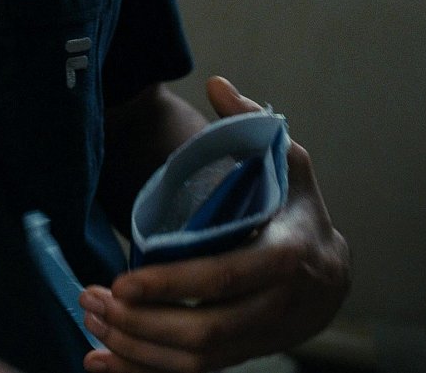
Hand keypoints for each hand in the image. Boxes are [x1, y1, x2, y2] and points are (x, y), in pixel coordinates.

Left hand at [78, 77, 350, 372]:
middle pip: (204, 330)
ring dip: (135, 348)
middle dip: (142, 322)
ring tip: (92, 320)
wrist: (333, 278)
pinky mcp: (245, 356)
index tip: (123, 279)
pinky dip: (143, 372)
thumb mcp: (288, 163)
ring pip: (194, 360)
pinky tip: (102, 361)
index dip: (172, 283)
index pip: (225, 276)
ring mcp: (263, 338)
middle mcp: (279, 305)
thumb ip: (251, 125)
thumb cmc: (301, 212)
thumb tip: (215, 82)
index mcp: (288, 253)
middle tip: (95, 300)